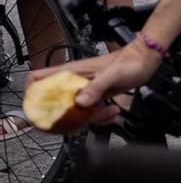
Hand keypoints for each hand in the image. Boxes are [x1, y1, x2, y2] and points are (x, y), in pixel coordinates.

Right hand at [33, 41, 163, 115]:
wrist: (146, 59)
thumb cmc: (131, 61)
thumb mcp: (114, 74)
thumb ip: (97, 87)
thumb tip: (79, 102)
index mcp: (72, 72)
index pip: (38, 79)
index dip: (31, 94)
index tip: (38, 110)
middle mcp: (74, 81)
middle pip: (54, 103)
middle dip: (64, 117)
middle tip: (77, 123)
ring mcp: (84, 90)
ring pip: (73, 111)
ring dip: (88, 119)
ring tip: (107, 113)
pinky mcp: (94, 96)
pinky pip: (89, 113)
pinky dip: (100, 117)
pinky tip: (111, 113)